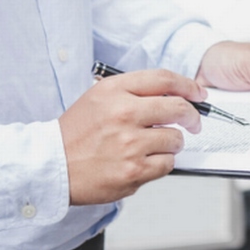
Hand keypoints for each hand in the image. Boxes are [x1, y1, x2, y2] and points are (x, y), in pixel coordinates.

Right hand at [59, 69, 203, 205]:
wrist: (51, 167)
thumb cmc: (76, 134)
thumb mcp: (100, 97)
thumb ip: (135, 91)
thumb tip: (176, 93)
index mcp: (114, 91)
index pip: (164, 79)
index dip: (188, 86)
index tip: (198, 94)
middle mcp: (123, 114)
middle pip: (178, 108)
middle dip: (192, 116)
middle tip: (193, 122)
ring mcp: (129, 144)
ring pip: (175, 139)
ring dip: (171, 144)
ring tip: (152, 146)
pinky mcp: (133, 171)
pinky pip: (167, 164)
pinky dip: (161, 163)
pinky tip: (144, 161)